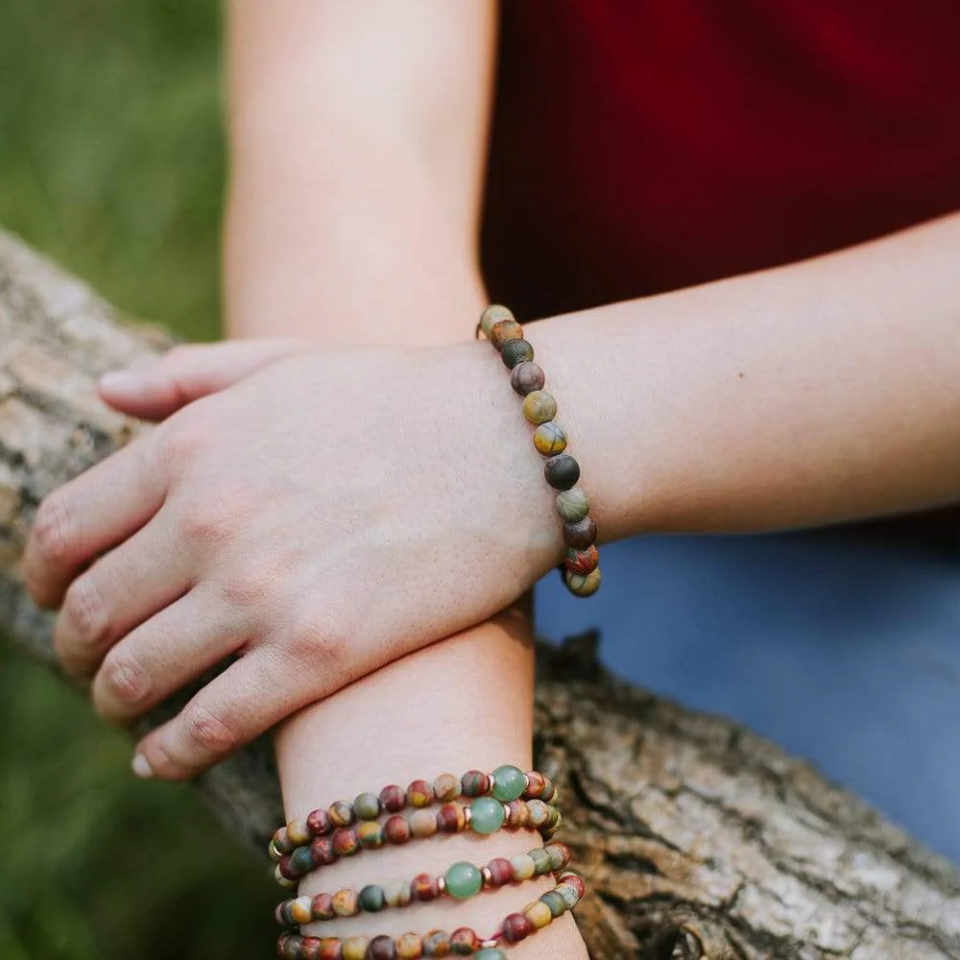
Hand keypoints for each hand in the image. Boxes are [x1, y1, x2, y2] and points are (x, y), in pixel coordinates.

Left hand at [21, 338, 560, 777]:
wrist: (512, 446)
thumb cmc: (401, 398)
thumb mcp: (285, 362)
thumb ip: (187, 375)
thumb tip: (105, 390)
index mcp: (190, 448)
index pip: (62, 530)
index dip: (40, 576)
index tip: (53, 598)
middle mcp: (209, 522)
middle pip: (89, 612)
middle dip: (74, 648)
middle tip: (90, 664)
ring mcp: (263, 592)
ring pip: (136, 676)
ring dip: (114, 702)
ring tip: (126, 708)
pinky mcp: (321, 653)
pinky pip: (209, 725)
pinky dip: (168, 753)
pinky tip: (161, 758)